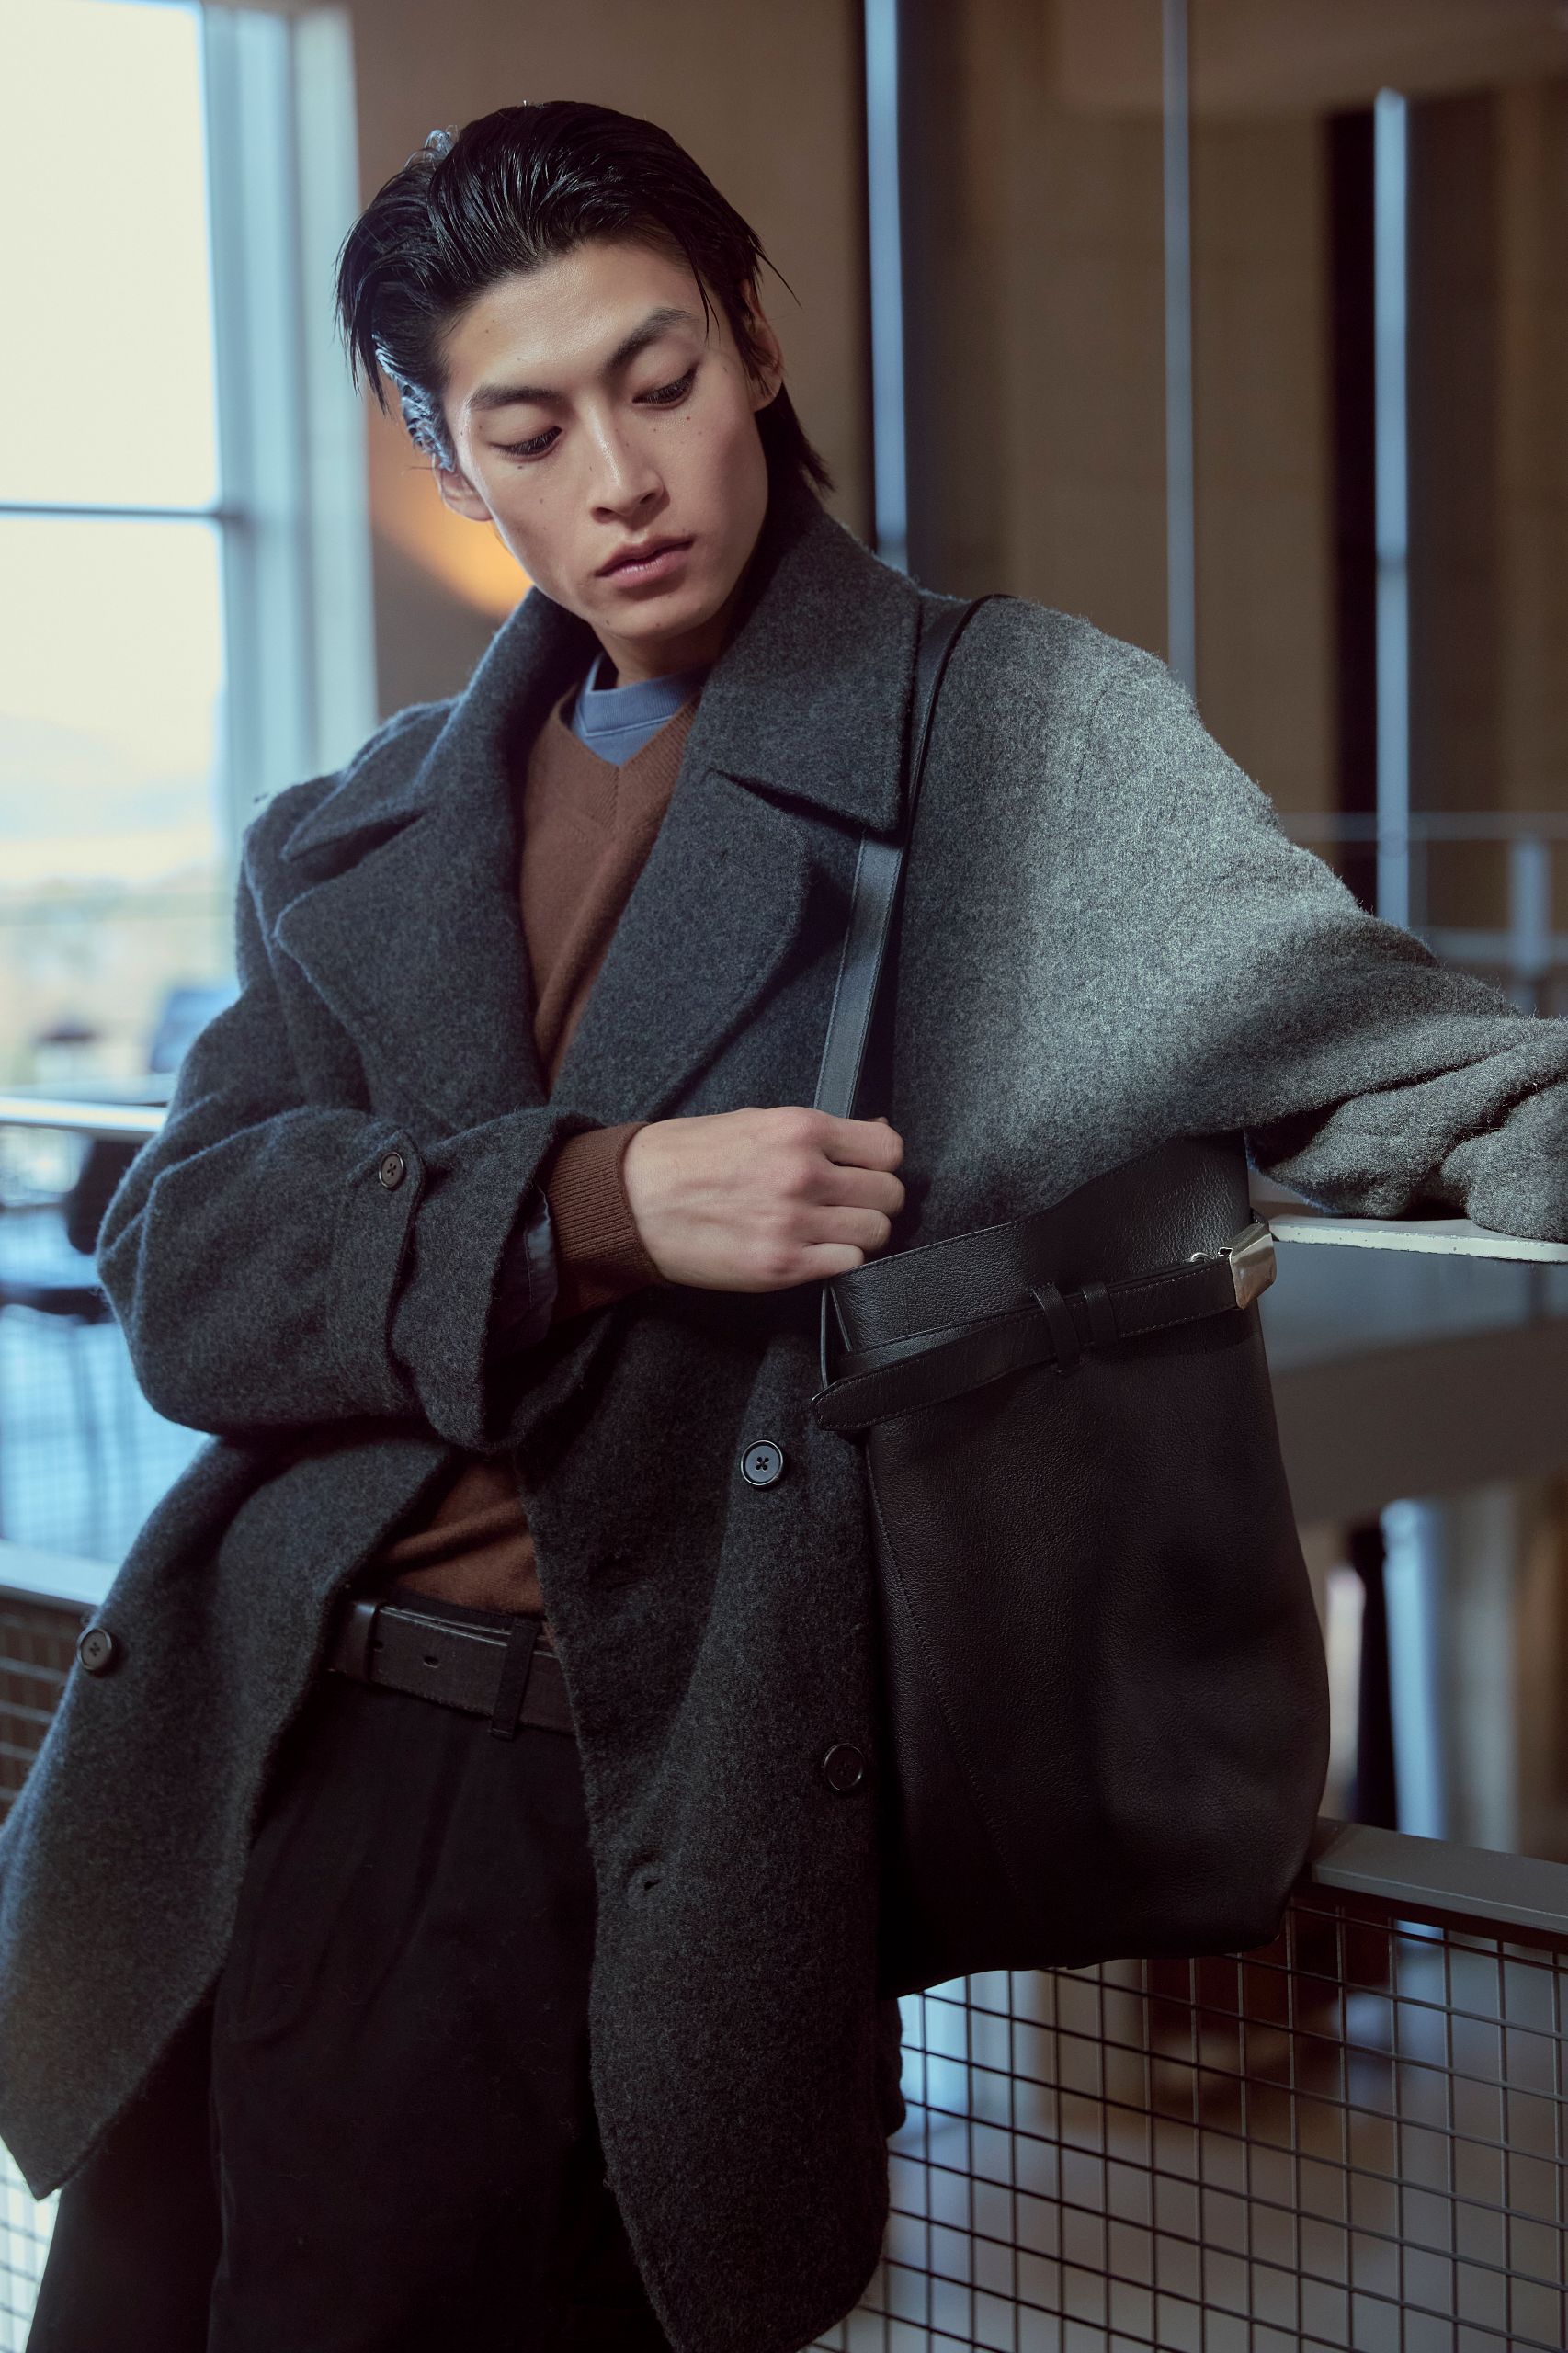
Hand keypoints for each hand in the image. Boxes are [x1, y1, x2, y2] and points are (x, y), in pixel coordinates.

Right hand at [622, 1107, 905, 1290]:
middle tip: (850, 1204)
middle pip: (888, 1194)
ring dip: (860, 1233)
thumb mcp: (754, 1121)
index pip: (888, 1149)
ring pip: (876, 1233)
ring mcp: (794, 1222)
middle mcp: (803, 1174)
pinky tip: (815, 1251)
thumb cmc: (685, 1157)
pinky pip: (848, 1264)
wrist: (632, 1199)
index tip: (868, 1170)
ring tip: (831, 1229)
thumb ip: (815, 1132)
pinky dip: (839, 1260)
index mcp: (799, 1129)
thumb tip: (873, 1133)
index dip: (882, 1162)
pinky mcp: (782, 1265)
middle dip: (875, 1200)